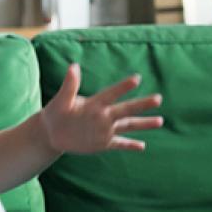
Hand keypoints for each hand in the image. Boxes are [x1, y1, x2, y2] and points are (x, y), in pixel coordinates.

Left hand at [41, 63, 163, 153]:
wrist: (51, 132)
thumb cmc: (55, 112)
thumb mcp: (61, 100)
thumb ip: (69, 85)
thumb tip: (74, 66)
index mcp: (94, 103)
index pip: (111, 94)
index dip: (122, 87)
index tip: (137, 78)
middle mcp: (103, 115)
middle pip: (125, 110)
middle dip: (141, 105)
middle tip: (158, 98)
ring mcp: (104, 130)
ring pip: (127, 126)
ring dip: (143, 124)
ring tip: (160, 120)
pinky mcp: (102, 143)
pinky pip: (119, 144)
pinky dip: (130, 145)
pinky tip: (142, 146)